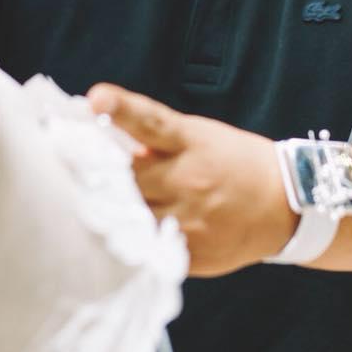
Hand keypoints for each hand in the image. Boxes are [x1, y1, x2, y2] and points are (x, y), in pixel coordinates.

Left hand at [87, 83, 297, 276]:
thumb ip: (158, 143)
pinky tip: (122, 234)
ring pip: (131, 215)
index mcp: (191, 142)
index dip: (122, 109)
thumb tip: (108, 145)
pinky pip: (148, 247)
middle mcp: (188, 179)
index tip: (96, 98)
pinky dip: (132, 239)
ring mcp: (189, 219)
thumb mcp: (200, 137)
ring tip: (86, 204)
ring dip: (111, 209)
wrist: (284, 204)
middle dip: (98, 174)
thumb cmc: (233, 161)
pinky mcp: (191, 253)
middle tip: (67, 168)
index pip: (151, 121)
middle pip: (125, 177)